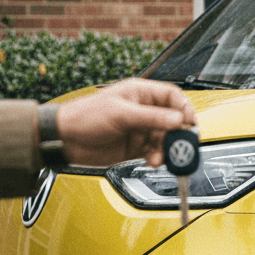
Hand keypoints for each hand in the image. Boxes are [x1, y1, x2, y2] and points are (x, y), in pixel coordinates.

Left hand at [55, 78, 197, 167]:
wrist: (65, 139)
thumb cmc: (85, 117)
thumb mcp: (121, 114)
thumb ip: (151, 118)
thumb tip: (178, 120)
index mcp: (140, 94)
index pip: (172, 97)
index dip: (184, 109)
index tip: (189, 124)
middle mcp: (143, 111)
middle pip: (173, 120)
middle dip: (179, 133)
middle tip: (183, 145)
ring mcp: (140, 129)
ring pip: (165, 139)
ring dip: (168, 149)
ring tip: (164, 156)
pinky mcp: (135, 147)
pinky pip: (155, 152)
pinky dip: (158, 158)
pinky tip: (154, 161)